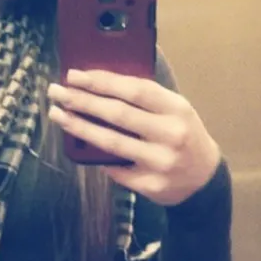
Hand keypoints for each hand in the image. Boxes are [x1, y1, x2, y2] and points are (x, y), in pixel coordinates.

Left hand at [47, 68, 221, 206]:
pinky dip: (94, 154)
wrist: (203, 179)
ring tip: (58, 114)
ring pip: (110, 142)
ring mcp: (160, 162)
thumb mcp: (175, 110)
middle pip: (117, 114)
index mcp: (177, 108)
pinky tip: (79, 144)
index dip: (101, 81)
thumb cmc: (182, 135)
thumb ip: (145, 98)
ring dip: (79, 127)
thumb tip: (98, 83)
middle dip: (82, 101)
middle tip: (57, 92)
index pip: (134, 89)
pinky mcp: (149, 185)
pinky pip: (113, 167)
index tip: (75, 75)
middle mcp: (170, 134)